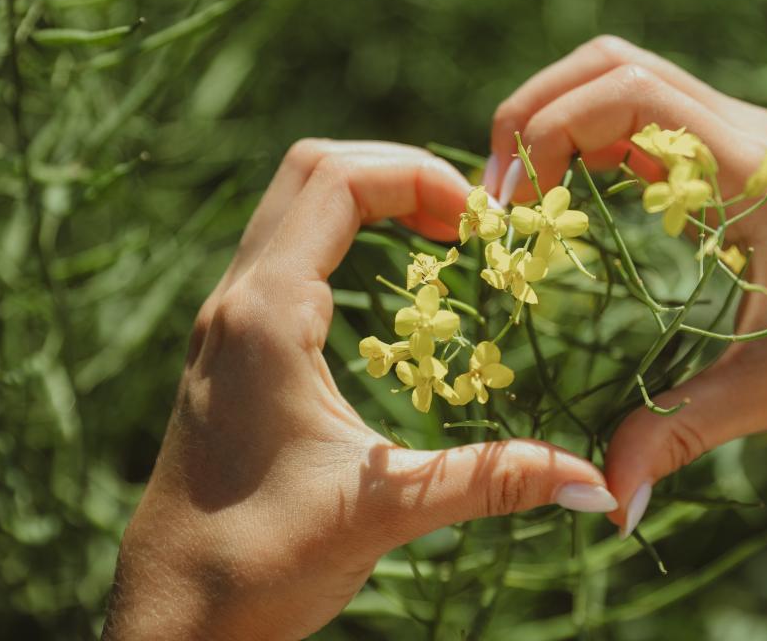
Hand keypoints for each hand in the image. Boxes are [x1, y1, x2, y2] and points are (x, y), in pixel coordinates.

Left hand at [103, 141, 617, 640]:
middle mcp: (234, 302)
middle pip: (309, 170)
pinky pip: (284, 251)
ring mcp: (224, 324)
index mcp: (265, 317)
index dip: (416, 175)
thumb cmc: (259, 563)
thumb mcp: (385, 512)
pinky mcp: (227, 350)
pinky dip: (342, 239)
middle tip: (464, 219)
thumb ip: (490, 480)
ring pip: (291, 206)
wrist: (172, 619)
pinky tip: (392, 295)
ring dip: (367, 201)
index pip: (336, 182)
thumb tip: (594, 483)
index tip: (479, 218)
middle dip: (395, 173)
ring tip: (439, 240)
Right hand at [482, 36, 766, 535]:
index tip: (508, 205)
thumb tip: (608, 496)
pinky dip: (591, 140)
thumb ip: (685, 431)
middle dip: (536, 112)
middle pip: (613, 63)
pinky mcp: (738, 158)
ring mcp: (744, 138)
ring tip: (520, 198)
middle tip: (498, 196)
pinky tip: (569, 201)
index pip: (630, 94)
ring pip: (626, 78)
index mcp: (758, 173)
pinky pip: (647, 118)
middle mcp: (747, 134)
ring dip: (559, 120)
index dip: (548, 129)